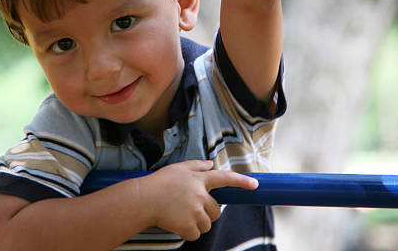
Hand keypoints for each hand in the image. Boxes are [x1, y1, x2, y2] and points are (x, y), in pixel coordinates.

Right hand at [137, 160, 257, 240]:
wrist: (143, 200)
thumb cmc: (159, 183)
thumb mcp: (178, 168)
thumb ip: (197, 166)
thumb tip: (211, 164)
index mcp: (199, 179)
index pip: (225, 178)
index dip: (241, 181)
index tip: (255, 185)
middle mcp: (200, 195)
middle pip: (216, 210)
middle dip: (207, 212)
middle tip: (190, 208)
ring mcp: (195, 211)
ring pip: (207, 224)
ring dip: (197, 222)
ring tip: (180, 214)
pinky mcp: (189, 225)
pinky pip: (196, 233)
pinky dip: (188, 231)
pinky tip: (176, 222)